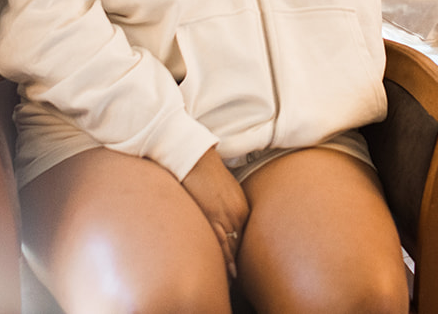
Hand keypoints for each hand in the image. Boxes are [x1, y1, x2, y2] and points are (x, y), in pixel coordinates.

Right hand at [180, 148, 249, 277]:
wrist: (193, 157)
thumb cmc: (204, 172)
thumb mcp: (223, 192)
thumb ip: (226, 209)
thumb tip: (222, 222)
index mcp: (242, 208)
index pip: (244, 238)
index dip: (240, 253)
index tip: (239, 266)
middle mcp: (238, 214)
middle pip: (240, 245)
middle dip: (238, 261)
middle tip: (238, 279)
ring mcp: (226, 217)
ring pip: (232, 249)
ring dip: (232, 265)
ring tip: (233, 280)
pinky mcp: (213, 218)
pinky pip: (221, 245)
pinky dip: (224, 259)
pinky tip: (228, 272)